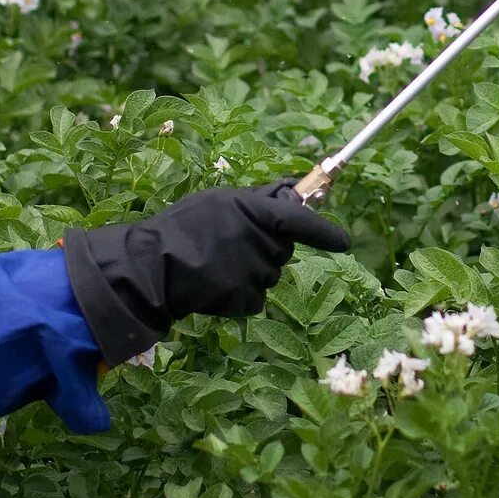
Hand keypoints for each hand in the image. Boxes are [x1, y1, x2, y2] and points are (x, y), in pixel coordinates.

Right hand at [61, 182, 350, 365]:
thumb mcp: (218, 201)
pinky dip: (241, 293)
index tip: (344, 242)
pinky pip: (255, 297)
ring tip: (216, 263)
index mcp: (256, 212)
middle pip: (283, 250)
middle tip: (231, 243)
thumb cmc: (183, 227)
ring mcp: (255, 274)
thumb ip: (255, 202)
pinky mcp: (245, 299)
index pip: (301, 221)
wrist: (155, 267)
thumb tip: (289, 197)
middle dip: (267, 247)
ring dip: (252, 270)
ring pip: (269, 274)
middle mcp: (262, 243)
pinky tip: (216, 284)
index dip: (325, 232)